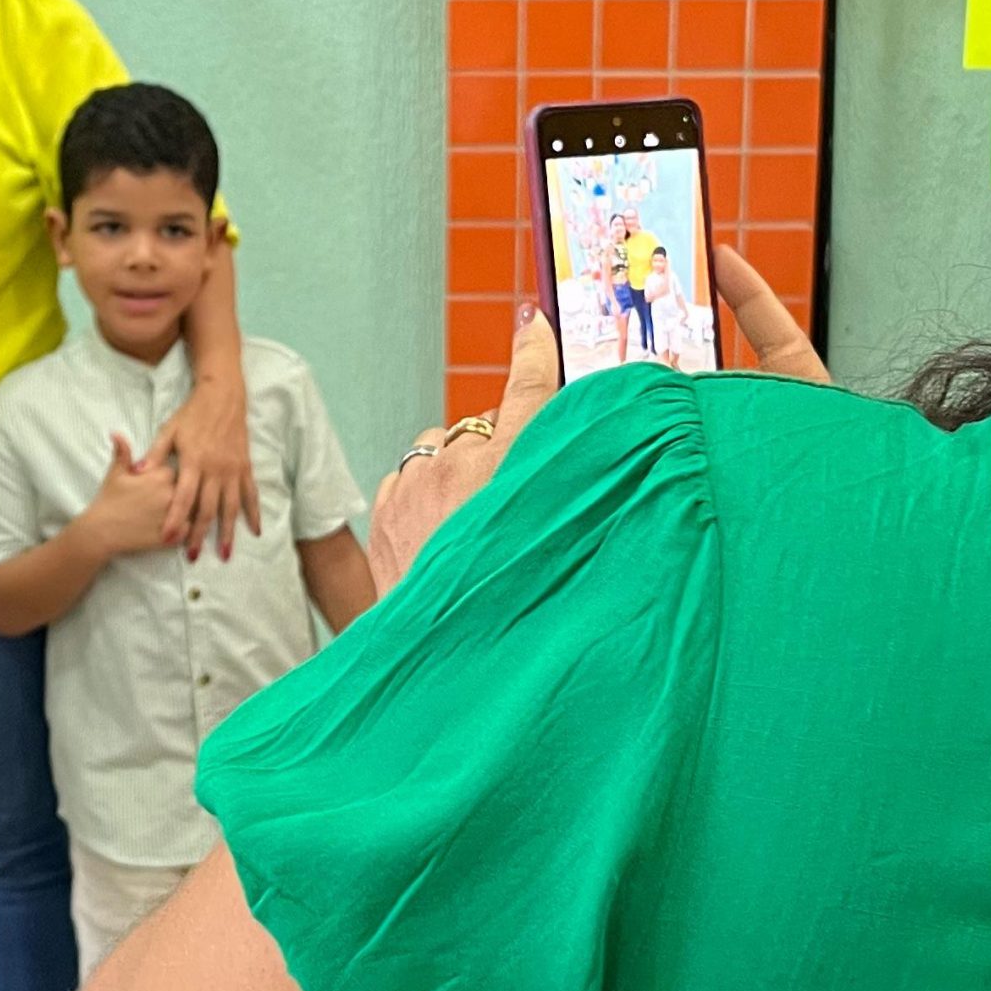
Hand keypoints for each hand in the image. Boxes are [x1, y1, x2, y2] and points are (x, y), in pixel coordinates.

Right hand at [77, 434, 179, 559]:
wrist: (100, 532)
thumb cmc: (108, 501)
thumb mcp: (115, 473)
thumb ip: (123, 451)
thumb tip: (117, 432)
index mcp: (160, 476)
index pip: (176, 470)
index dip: (165, 477)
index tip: (155, 483)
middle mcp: (170, 495)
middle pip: (186, 489)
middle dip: (177, 493)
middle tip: (157, 500)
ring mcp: (172, 517)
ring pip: (191, 509)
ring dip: (185, 510)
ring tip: (165, 513)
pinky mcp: (171, 538)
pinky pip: (187, 530)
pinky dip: (183, 529)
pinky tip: (169, 527)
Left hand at [151, 373, 260, 561]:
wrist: (222, 397)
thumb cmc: (192, 414)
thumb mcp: (168, 430)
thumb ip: (154, 453)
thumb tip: (136, 472)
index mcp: (194, 461)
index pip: (183, 497)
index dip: (176, 520)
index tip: (168, 540)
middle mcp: (215, 469)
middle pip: (207, 509)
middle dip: (199, 535)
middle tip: (193, 557)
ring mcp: (233, 470)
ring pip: (230, 507)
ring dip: (228, 532)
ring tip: (224, 554)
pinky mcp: (245, 467)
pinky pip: (250, 494)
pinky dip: (253, 513)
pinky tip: (254, 531)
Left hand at [367, 266, 825, 594]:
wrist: (444, 669)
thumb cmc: (521, 615)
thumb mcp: (567, 552)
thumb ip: (584, 498)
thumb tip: (600, 465)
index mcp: (519, 471)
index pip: (531, 390)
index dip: (535, 350)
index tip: (534, 321)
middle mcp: (466, 466)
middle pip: (486, 427)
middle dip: (498, 451)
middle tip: (511, 502)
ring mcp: (421, 484)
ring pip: (445, 448)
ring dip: (458, 472)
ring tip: (474, 527)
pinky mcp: (390, 506)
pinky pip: (412, 474)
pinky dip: (426, 492)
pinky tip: (443, 533)